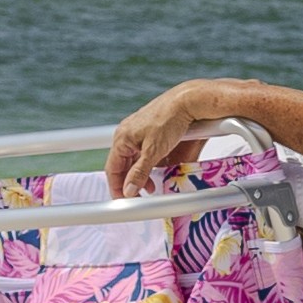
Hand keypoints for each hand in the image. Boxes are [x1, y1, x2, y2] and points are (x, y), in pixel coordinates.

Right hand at [105, 77, 275, 198]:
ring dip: (141, 176)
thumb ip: (140, 172)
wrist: (189, 101)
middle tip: (141, 196)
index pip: (112, 170)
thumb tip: (128, 190)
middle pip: (123, 166)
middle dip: (131, 183)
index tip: (124, 202)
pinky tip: (159, 171)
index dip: (117, 188)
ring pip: (134, 161)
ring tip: (152, 186)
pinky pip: (145, 153)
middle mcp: (128, 135)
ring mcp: (140, 134)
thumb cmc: (170, 120)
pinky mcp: (152, 133)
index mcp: (122, 138)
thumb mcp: (154, 151)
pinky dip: (150, 166)